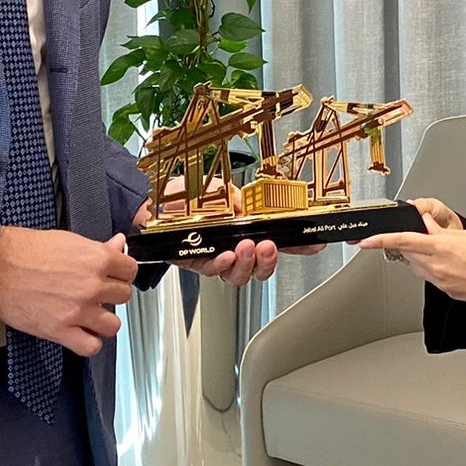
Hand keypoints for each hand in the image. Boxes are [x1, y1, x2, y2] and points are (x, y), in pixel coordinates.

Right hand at [0, 227, 136, 357]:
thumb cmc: (24, 250)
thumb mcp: (67, 241)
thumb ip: (98, 248)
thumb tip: (118, 244)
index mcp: (96, 259)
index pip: (130, 270)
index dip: (121, 273)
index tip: (113, 276)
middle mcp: (91, 285)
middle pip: (123, 297)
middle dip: (110, 295)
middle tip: (95, 293)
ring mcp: (77, 310)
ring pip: (113, 325)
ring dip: (103, 321)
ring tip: (90, 315)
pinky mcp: (60, 330)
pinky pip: (90, 346)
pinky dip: (89, 342)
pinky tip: (81, 333)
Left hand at [188, 179, 322, 287]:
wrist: (151, 204)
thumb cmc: (185, 197)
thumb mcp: (219, 190)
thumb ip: (237, 199)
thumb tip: (249, 210)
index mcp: (246, 228)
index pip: (278, 239)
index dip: (298, 245)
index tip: (314, 244)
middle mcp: (235, 246)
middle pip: (262, 267)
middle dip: (269, 261)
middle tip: (268, 247)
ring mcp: (217, 257)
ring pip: (241, 275)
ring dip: (248, 264)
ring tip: (246, 249)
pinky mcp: (197, 263)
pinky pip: (214, 271)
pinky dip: (222, 264)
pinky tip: (225, 256)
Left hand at [358, 202, 465, 311]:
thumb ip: (443, 232)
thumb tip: (428, 226)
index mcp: (441, 248)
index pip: (402, 241)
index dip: (380, 240)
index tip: (365, 241)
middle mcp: (438, 267)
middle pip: (409, 255)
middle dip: (408, 245)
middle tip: (419, 237)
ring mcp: (442, 283)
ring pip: (420, 268)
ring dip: (422, 258)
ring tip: (445, 251)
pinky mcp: (449, 293)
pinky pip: (433, 279)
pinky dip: (435, 269)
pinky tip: (453, 265)